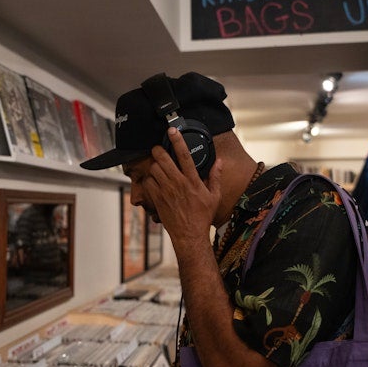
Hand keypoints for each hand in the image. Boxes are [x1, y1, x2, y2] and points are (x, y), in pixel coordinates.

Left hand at [145, 127, 222, 252]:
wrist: (189, 235)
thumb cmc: (202, 216)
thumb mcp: (214, 196)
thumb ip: (216, 177)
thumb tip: (219, 162)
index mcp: (192, 181)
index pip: (184, 156)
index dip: (178, 141)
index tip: (172, 131)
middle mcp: (178, 184)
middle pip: (162, 159)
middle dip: (158, 150)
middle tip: (159, 149)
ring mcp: (166, 191)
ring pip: (153, 169)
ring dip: (154, 165)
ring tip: (157, 166)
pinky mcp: (157, 199)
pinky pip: (148, 183)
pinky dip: (149, 179)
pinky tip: (154, 181)